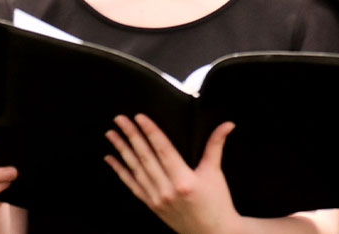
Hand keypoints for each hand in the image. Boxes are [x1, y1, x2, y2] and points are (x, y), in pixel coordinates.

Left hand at [106, 116, 239, 233]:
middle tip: (119, 118)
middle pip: (145, 157)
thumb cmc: (217, 203)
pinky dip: (120, 171)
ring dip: (121, 150)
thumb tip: (228, 124)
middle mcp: (167, 190)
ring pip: (135, 170)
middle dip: (131, 135)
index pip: (163, 150)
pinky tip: (110, 159)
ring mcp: (157, 199)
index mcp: (184, 180)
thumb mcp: (215, 173)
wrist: (214, 232)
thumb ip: (216, 146)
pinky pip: (132, 185)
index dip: (150, 131)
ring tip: (111, 134)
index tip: (138, 117)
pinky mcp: (151, 205)